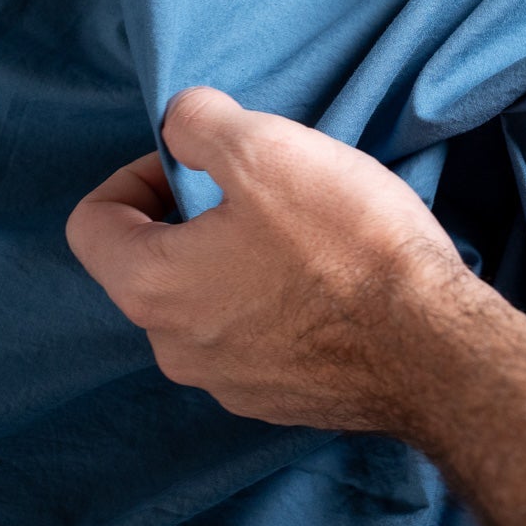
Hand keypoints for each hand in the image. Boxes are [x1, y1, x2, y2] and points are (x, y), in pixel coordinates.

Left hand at [65, 87, 466, 431]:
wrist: (434, 349)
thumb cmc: (348, 246)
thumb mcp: (268, 148)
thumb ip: (201, 122)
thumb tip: (183, 124)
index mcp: (152, 287)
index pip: (91, 223)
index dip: (138, 175)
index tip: (199, 163)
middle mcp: (175, 349)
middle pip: (155, 265)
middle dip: (198, 220)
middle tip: (267, 193)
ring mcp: (230, 385)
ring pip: (210, 305)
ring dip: (241, 264)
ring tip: (310, 238)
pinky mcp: (282, 403)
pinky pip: (259, 341)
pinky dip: (281, 307)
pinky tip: (336, 286)